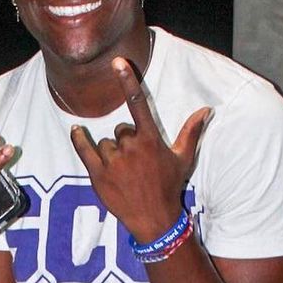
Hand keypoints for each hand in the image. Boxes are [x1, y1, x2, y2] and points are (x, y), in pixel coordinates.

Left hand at [70, 58, 210, 243]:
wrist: (154, 220)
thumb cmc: (169, 187)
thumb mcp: (183, 159)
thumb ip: (191, 131)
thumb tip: (206, 109)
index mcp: (150, 139)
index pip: (138, 103)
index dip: (127, 80)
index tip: (118, 62)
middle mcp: (130, 147)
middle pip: (120, 130)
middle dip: (126, 143)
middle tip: (135, 164)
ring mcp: (113, 161)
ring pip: (105, 143)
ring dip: (111, 153)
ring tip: (123, 172)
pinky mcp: (98, 174)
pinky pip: (84, 149)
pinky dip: (79, 139)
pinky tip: (76, 131)